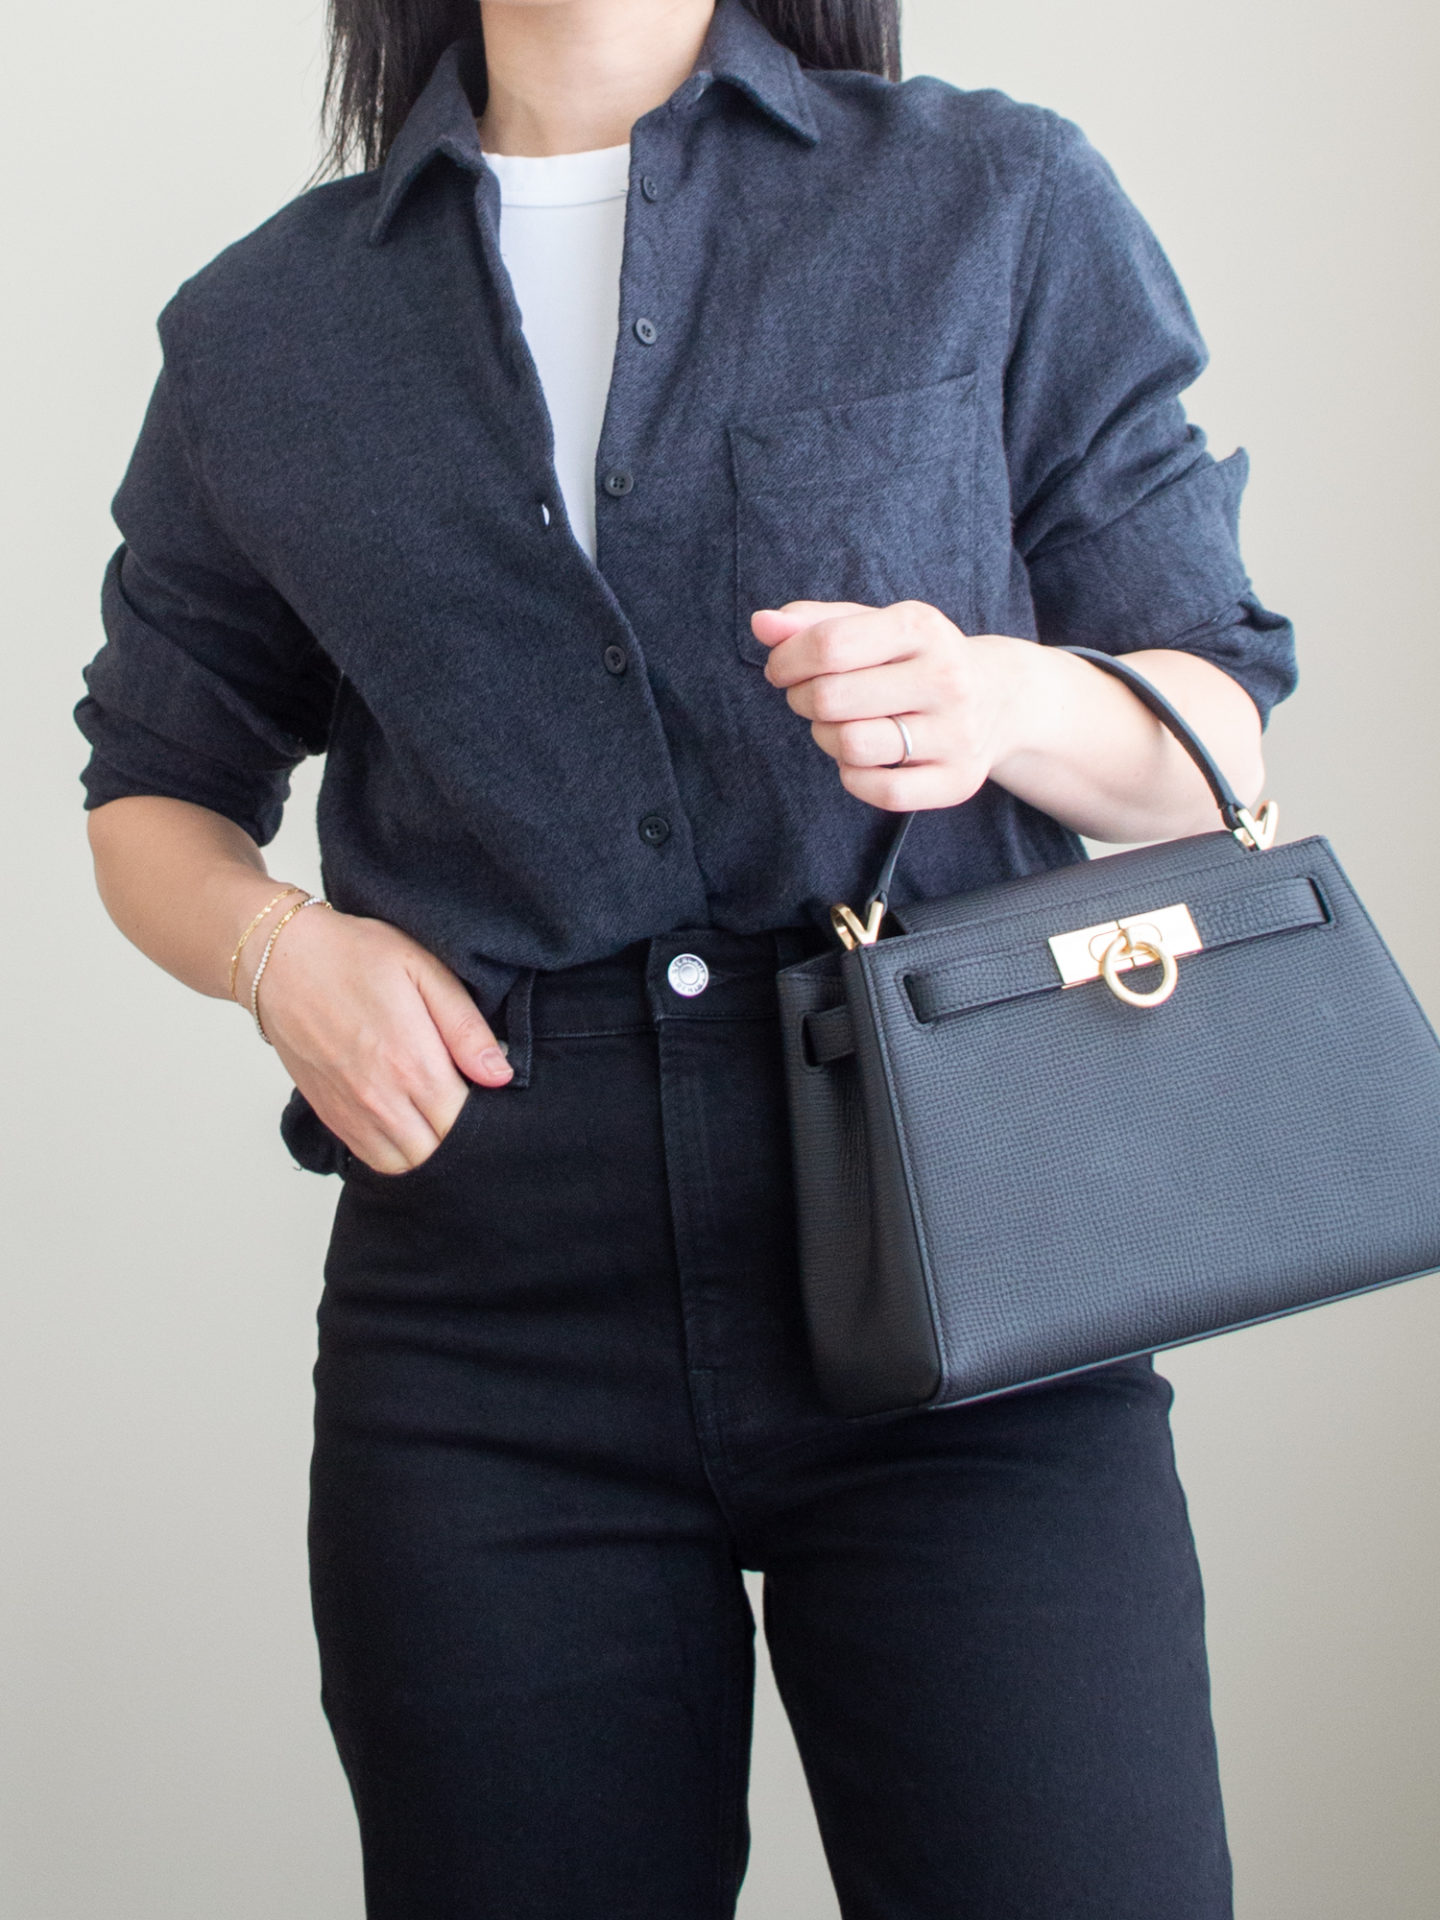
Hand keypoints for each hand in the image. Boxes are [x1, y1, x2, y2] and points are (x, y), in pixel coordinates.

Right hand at [237, 904, 513, 1173]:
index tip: (487, 1088)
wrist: (280, 961)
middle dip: (460, 1132)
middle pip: (440, 1149)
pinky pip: (374, 1159)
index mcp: (412, 1062)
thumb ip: (466, 1028)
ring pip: (408, 1164)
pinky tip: (407, 1120)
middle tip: (463, 1097)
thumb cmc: (354, 956)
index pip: (466, 1120)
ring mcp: (352, 1113)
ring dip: (429, 1146)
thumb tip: (501, 1075)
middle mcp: (381, 1098)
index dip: (485, 1111)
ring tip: (436, 1111)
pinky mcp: (330, 1116)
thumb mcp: (423, 970)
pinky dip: (397, 1152)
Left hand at [751, 599, 1027, 810]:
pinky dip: (853, 777)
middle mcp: (946, 678)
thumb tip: (762, 624)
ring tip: (837, 726)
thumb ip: (815, 622)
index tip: (781, 668)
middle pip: (831, 698)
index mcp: (922, 627)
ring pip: (851, 746)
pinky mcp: (958, 780)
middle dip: (802, 699)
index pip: (830, 645)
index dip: (787, 660)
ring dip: (825, 738)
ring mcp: (956, 733)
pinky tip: (860, 759)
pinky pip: (879, 790)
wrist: (1001, 697)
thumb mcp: (875, 625)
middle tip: (810, 698)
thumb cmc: (918, 658)